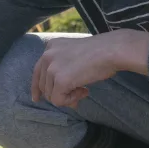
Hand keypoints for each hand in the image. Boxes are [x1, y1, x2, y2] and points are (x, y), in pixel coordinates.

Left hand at [30, 31, 148, 107]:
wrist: (111, 50)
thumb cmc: (101, 52)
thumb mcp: (75, 55)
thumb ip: (64, 71)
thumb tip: (61, 96)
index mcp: (51, 47)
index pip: (37, 71)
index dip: (37, 87)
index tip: (37, 98)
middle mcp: (47, 56)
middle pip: (44, 86)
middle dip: (59, 94)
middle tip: (78, 94)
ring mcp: (52, 68)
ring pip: (51, 95)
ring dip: (68, 97)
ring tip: (84, 89)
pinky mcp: (60, 80)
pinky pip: (59, 100)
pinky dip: (72, 100)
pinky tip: (85, 90)